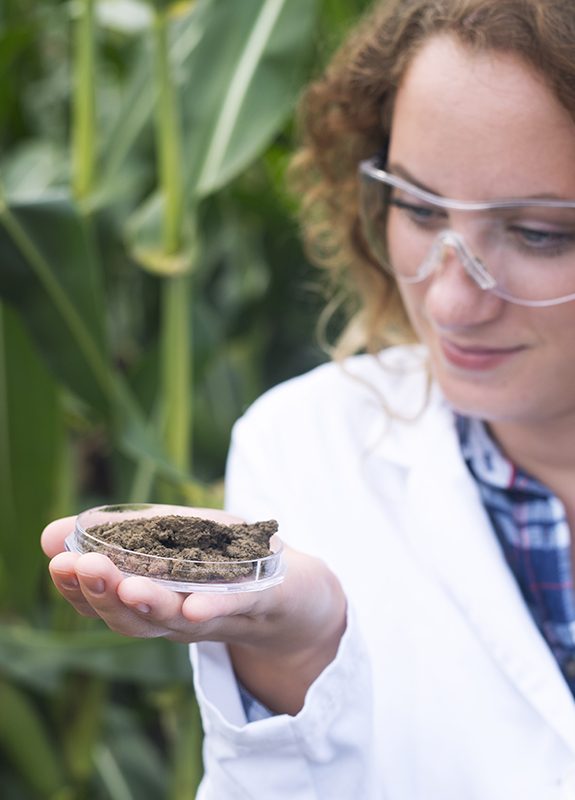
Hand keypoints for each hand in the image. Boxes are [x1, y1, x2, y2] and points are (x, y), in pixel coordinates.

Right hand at [41, 513, 346, 713]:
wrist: (300, 593)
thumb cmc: (228, 561)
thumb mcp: (173, 537)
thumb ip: (121, 536)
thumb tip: (50, 535)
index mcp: (155, 600)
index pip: (105, 602)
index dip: (78, 587)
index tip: (57, 562)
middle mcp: (181, 618)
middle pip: (134, 617)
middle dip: (104, 594)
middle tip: (79, 568)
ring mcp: (222, 617)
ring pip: (178, 619)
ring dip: (149, 604)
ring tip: (125, 584)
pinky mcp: (265, 603)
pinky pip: (238, 609)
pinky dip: (216, 609)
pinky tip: (194, 605)